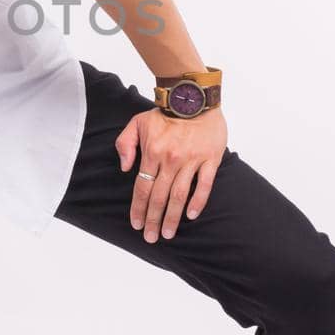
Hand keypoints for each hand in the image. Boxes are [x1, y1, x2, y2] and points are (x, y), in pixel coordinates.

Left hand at [114, 105, 227, 242]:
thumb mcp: (136, 122)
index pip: (142, 188)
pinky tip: (191, 215)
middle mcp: (170, 159)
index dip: (138, 208)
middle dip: (154, 220)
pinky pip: (204, 185)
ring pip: (180, 195)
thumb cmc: (164, 112)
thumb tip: (124, 169)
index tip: (136, 224)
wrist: (193, 97)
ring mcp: (191, 160)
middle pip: (159, 196)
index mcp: (152, 152)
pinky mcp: (210, 159)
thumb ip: (125, 144)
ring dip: (172, 217)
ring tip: (168, 233)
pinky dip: (198, 201)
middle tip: (151, 237)